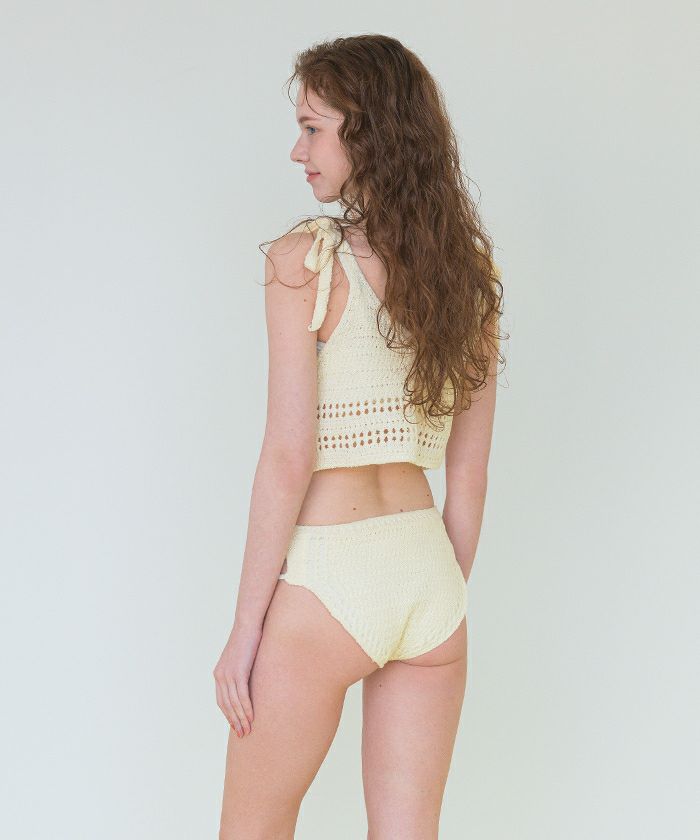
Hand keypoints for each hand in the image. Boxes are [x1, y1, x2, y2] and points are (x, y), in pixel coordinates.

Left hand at [213, 622, 262, 737]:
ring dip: (241, 719)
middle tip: (242, 735)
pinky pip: (241, 696)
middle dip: (234, 721)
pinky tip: (252, 717)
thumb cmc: (249, 639)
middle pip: (225, 705)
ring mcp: (228, 674)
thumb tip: (249, 682)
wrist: (248, 624)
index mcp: (219, 673)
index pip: (222, 700)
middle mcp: (220, 676)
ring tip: (248, 730)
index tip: (236, 726)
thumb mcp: (242, 659)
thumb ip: (242, 672)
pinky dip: (246, 708)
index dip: (228, 715)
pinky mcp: (238, 672)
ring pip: (233, 703)